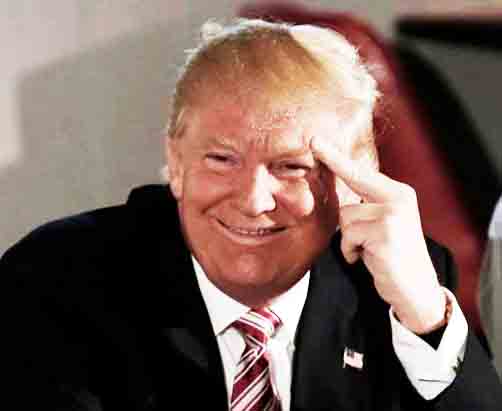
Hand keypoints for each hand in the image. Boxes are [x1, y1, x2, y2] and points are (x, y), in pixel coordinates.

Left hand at [311, 137, 445, 333]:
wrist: (416, 289)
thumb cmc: (393, 255)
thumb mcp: (385, 223)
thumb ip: (367, 205)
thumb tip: (338, 194)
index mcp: (398, 194)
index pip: (362, 173)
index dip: (337, 157)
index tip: (316, 141)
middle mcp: (399, 199)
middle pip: (351, 186)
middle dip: (335, 172)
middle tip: (314, 142)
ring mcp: (393, 216)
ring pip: (345, 217)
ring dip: (349, 239)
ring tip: (368, 250)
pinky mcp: (385, 234)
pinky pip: (348, 236)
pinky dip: (350, 251)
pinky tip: (368, 259)